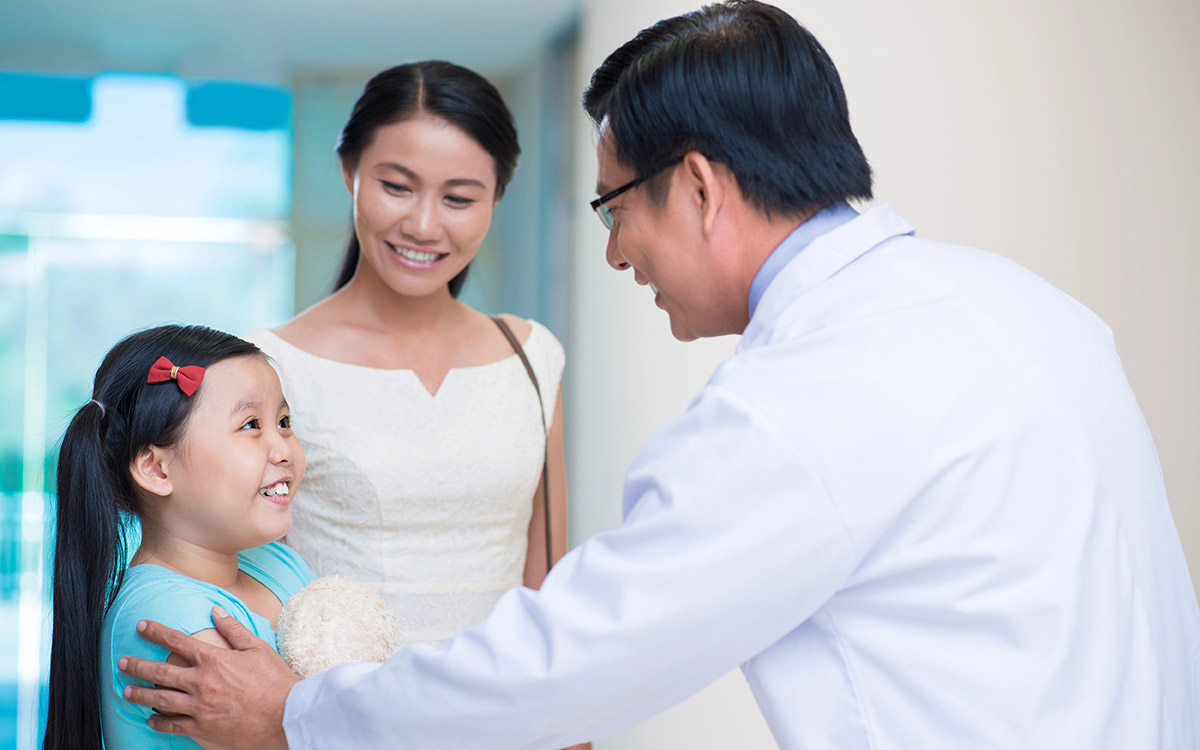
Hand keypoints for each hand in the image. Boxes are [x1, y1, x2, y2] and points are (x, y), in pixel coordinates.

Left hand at [119, 605, 297, 748]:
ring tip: (127, 691)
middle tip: (123, 663)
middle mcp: (201, 682)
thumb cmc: (275, 681)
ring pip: (160, 699)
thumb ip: (233, 629)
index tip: (141, 626)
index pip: (178, 641)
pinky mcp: (203, 728)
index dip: (157, 632)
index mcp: (214, 660)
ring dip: (141, 694)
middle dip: (138, 665)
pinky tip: (151, 720)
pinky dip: (159, 722)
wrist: (285, 716)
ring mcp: (199, 707)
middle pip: (161, 671)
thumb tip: (215, 610)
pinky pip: (173, 724)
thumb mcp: (258, 648)